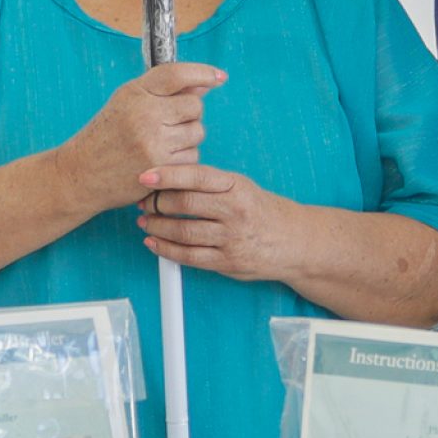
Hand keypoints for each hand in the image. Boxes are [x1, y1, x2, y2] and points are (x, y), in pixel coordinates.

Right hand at [55, 63, 225, 217]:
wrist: (82, 173)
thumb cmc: (107, 136)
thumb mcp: (127, 103)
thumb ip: (163, 91)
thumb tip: (205, 84)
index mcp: (134, 93)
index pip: (177, 75)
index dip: (203, 73)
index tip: (220, 77)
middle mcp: (145, 114)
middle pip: (194, 105)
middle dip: (189, 114)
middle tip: (168, 123)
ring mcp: (154, 143)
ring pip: (197, 132)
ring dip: (187, 138)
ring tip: (161, 144)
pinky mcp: (162, 169)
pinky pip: (193, 157)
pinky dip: (183, 160)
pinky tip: (162, 161)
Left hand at [135, 162, 293, 282]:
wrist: (294, 242)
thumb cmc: (261, 210)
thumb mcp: (241, 187)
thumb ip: (209, 184)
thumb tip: (168, 179)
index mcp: (236, 187)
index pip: (196, 177)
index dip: (166, 175)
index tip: (144, 177)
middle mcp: (235, 211)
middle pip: (185, 203)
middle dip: (156, 202)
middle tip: (143, 201)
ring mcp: (231, 239)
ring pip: (183, 232)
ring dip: (156, 226)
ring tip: (145, 221)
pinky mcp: (227, 262)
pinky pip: (188, 257)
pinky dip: (166, 250)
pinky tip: (154, 241)